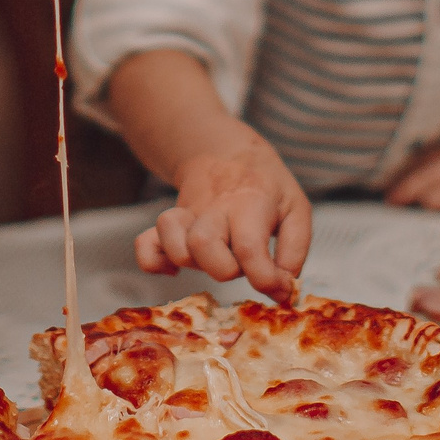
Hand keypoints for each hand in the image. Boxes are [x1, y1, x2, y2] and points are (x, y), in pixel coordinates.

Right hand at [136, 132, 311, 301]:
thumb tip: (284, 288)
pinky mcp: (168, 222)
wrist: (225, 150)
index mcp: (250, 202)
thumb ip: (295, 251)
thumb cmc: (265, 186)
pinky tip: (174, 268)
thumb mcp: (295, 209)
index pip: (249, 247)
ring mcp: (186, 215)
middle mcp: (214, 208)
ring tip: (215, 258)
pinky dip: (154, 263)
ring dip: (195, 265)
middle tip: (243, 263)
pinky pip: (144, 244)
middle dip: (225, 270)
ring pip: (174, 246)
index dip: (264, 278)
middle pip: (202, 245)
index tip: (279, 288)